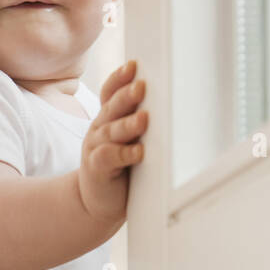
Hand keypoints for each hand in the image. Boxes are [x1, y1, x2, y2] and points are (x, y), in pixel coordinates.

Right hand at [78, 60, 148, 226]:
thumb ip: (139, 122)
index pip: (110, 93)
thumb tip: (173, 105)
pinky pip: (109, 157)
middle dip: (127, 95)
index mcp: (108, 118)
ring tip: (144, 119)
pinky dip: (124, 153)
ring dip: (128, 124)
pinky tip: (139, 151)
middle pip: (112, 107)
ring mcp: (96, 147)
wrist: (95, 202)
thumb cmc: (120, 169)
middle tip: (141, 86)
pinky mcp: (97, 168)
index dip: (119, 79)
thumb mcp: (126, 140)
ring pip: (112, 131)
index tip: (134, 66)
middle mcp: (100, 128)